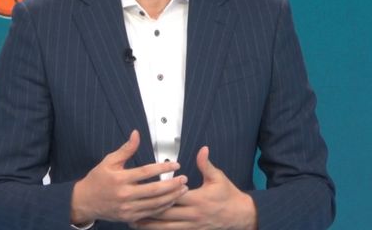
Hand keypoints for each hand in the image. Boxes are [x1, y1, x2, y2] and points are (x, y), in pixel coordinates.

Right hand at [70, 130, 188, 224]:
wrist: (85, 201)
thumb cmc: (97, 179)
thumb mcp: (109, 161)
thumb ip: (126, 149)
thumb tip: (136, 134)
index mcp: (119, 178)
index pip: (146, 172)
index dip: (163, 168)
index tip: (176, 164)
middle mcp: (124, 194)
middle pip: (154, 190)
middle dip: (173, 184)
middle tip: (184, 178)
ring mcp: (127, 208)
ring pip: (155, 204)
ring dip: (171, 197)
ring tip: (183, 189)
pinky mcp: (129, 217)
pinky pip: (150, 213)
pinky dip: (163, 207)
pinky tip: (171, 201)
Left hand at [130, 146, 257, 228]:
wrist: (241, 216)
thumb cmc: (229, 195)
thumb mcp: (219, 178)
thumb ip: (206, 164)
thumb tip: (202, 149)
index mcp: (198, 199)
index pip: (173, 196)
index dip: (158, 193)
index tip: (142, 190)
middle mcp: (193, 215)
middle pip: (166, 214)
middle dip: (147, 211)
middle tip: (130, 207)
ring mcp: (192, 226)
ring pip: (166, 228)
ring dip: (149, 225)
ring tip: (133, 221)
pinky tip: (148, 229)